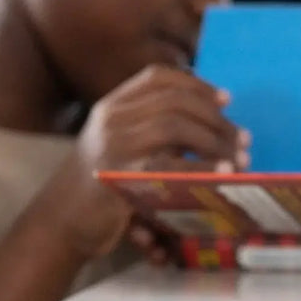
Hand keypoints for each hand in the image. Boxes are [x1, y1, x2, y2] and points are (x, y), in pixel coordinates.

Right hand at [29, 65, 249, 259]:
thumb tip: (211, 117)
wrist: (57, 223)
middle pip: (175, 101)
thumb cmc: (98, 184)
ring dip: (215, 140)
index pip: (159, 77)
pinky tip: (224, 172)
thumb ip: (151, 125)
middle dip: (216, 118)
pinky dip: (203, 166)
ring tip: (240, 157)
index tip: (226, 99)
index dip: (196, 84)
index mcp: (113, 105)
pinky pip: (170, 164)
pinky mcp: (119, 176)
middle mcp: (111, 118)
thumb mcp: (118, 143)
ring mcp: (113, 145)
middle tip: (244, 138)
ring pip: (175, 126)